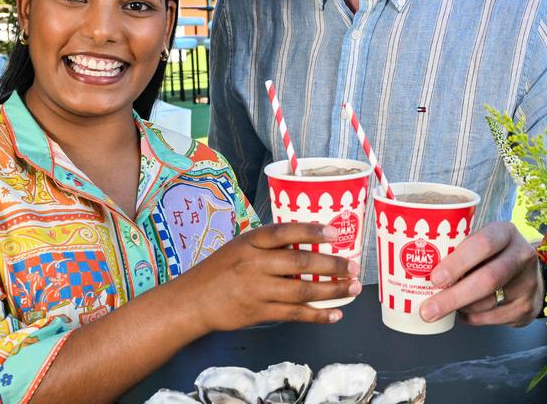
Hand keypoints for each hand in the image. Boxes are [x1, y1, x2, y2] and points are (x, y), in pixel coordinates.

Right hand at [174, 223, 359, 333]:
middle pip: (299, 263)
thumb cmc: (220, 270)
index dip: (311, 231)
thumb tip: (309, 244)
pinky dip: (318, 315)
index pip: (284, 232)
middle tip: (354, 267)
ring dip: (332, 291)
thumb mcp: (240, 247)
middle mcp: (254, 264)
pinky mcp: (259, 312)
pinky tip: (335, 314)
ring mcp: (257, 290)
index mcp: (250, 242)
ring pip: (302, 291)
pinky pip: (294, 314)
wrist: (192, 301)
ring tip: (353, 289)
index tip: (335, 233)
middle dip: (332, 266)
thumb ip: (269, 245)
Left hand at [418, 222, 542, 326]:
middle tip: (427, 310)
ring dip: (461, 307)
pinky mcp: (528, 307)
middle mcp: (521, 255)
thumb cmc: (491, 255)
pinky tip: (464, 312)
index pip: (483, 244)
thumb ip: (457, 249)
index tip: (434, 278)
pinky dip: (472, 318)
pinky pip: (493, 319)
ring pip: (488, 303)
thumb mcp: (480, 242)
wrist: (528, 275)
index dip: (457, 262)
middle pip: (488, 279)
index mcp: (505, 232)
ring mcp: (528, 283)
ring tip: (444, 305)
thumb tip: (413, 269)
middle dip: (453, 297)